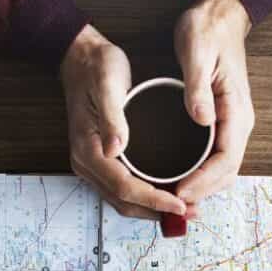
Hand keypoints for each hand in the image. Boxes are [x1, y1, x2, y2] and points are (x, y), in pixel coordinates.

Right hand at [60, 25, 187, 220]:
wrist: (80, 58)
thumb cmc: (96, 67)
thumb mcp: (107, 84)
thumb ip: (112, 117)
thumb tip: (116, 149)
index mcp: (88, 150)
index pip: (124, 187)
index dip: (154, 200)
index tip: (180, 204)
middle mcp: (87, 165)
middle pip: (124, 202)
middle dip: (157, 211)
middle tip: (191, 212)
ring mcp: (92, 166)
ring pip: (124, 201)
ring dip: (153, 209)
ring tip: (184, 209)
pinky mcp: (101, 162)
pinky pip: (123, 190)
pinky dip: (145, 198)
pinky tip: (166, 195)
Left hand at [173, 0, 253, 207]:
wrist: (220, 16)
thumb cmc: (207, 30)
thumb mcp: (197, 52)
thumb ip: (198, 87)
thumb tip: (201, 120)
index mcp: (237, 111)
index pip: (225, 160)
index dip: (203, 182)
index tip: (180, 193)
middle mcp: (239, 124)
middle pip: (226, 174)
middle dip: (202, 193)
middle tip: (173, 205)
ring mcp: (232, 126)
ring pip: (222, 171)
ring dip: (202, 189)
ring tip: (174, 200)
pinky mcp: (222, 125)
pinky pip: (216, 160)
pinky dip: (201, 177)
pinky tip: (181, 181)